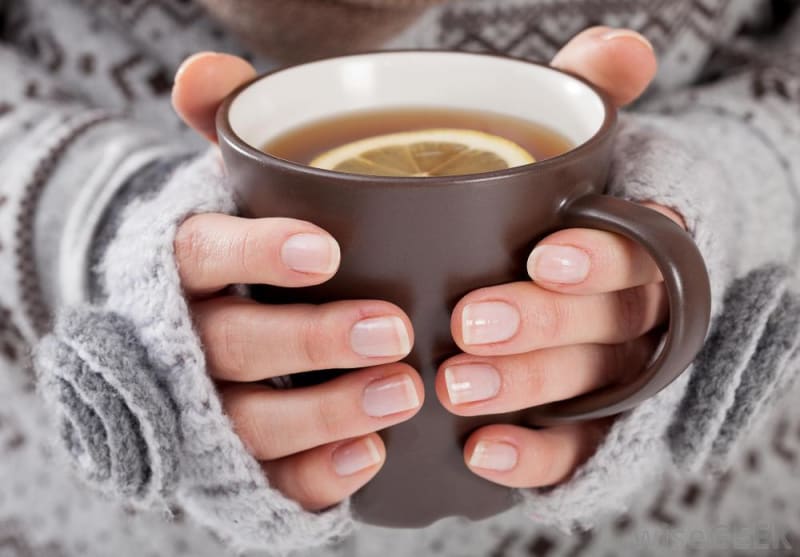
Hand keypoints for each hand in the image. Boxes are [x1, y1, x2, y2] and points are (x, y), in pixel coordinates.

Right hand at [171, 56, 423, 511]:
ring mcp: (216, 405)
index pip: (203, 255)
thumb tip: (201, 72)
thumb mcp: (241, 185)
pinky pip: (270, 478)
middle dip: (310, 340)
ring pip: (253, 419)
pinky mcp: (246, 458)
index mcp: (192, 266)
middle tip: (392, 328)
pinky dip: (316, 474)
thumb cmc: (250, 248)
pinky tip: (370, 457)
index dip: (256, 253)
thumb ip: (233, 129)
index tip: (326, 250)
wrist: (214, 321)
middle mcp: (194, 338)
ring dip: (325, 410)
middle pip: (234, 345)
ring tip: (403, 393)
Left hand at [435, 28, 680, 487]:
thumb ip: (589, 104)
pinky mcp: (584, 425)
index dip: (599, 257)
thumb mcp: (570, 154)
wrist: (545, 275)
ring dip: (525, 388)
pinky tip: (480, 454)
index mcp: (631, 245)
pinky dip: (534, 457)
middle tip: (469, 322)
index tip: (542, 255)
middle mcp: (629, 312)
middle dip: (543, 325)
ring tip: (456, 387)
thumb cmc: (554, 214)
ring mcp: (608, 371)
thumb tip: (622, 49)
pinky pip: (573, 451)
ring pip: (587, 384)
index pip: (638, 251)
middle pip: (606, 323)